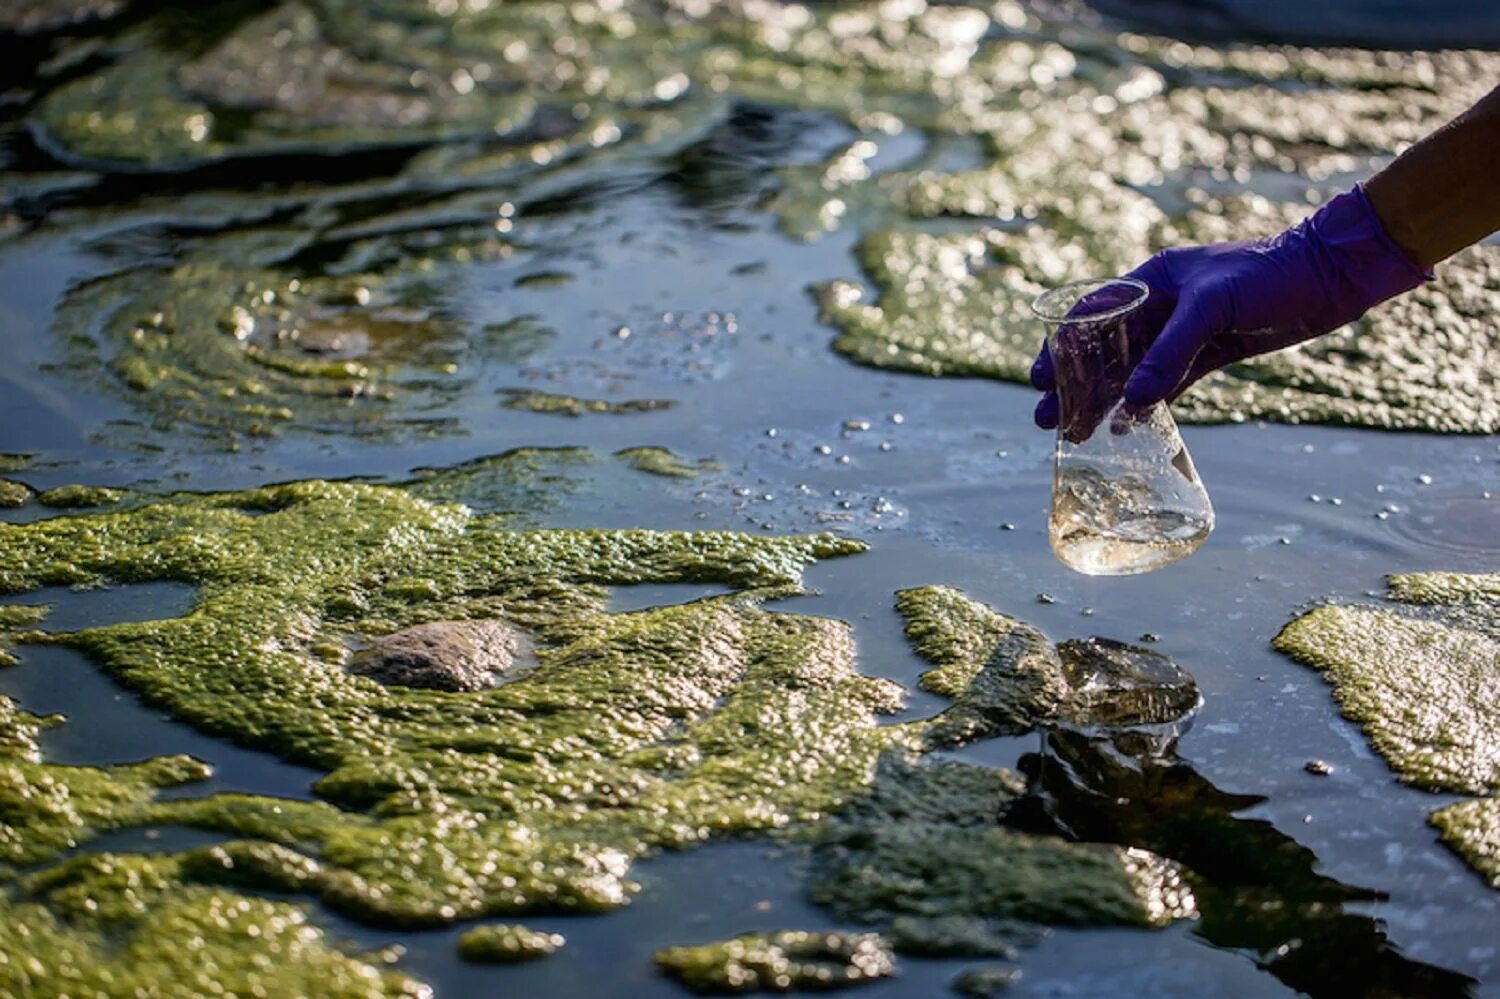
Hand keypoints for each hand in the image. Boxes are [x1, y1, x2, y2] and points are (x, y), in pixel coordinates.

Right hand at [1030, 186, 1431, 437]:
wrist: (1333, 275)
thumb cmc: (1272, 275)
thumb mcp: (1213, 307)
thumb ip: (1171, 352)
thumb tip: (1133, 401)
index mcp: (1152, 278)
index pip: (1091, 313)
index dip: (1061, 347)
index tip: (1039, 379)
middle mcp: (1162, 304)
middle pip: (1105, 348)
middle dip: (1075, 384)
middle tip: (1048, 419)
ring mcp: (1185, 330)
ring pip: (1132, 370)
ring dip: (1104, 400)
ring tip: (1076, 431)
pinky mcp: (1210, 353)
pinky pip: (1167, 383)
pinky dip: (1145, 405)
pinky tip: (1124, 427)